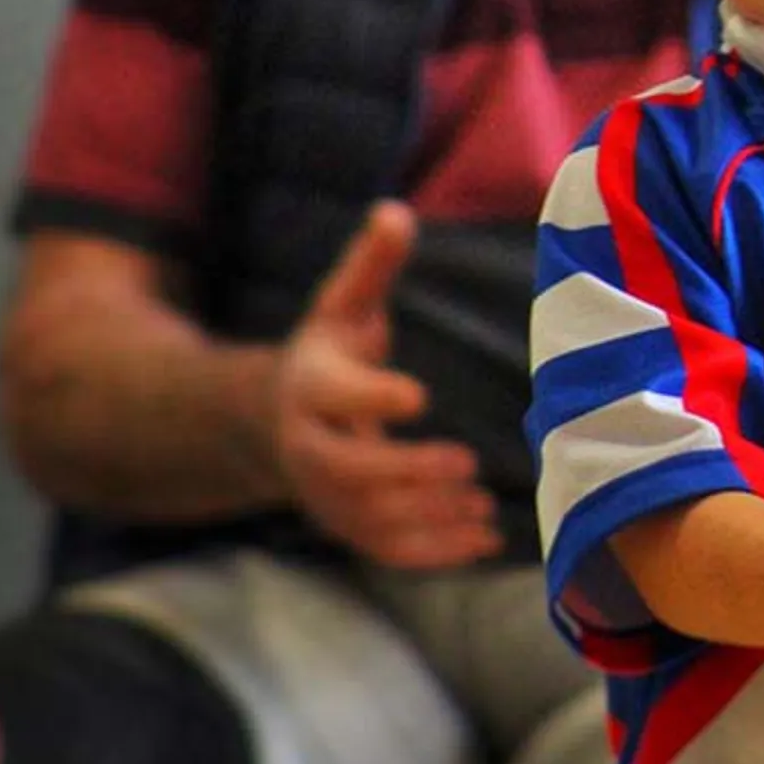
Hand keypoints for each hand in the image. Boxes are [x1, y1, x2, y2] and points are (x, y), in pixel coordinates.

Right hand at [272, 200, 502, 567]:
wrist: (278, 422)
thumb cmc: (331, 354)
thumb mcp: (344, 306)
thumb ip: (372, 265)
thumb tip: (396, 211)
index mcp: (310, 386)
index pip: (334, 396)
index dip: (371, 397)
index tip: (418, 395)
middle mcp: (310, 447)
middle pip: (349, 470)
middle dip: (406, 472)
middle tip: (465, 463)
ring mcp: (326, 495)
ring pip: (370, 518)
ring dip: (428, 518)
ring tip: (482, 506)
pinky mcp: (348, 527)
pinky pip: (386, 550)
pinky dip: (434, 553)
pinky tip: (485, 540)